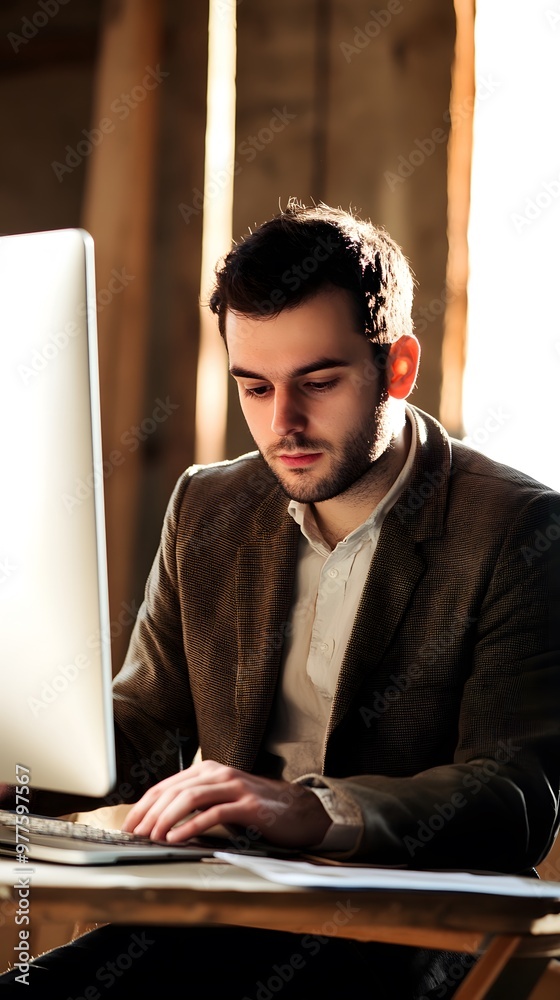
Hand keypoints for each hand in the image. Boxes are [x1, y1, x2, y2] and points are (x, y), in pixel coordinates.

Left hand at [121, 760, 330, 847]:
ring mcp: (234, 787)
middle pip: (173, 790)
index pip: (166, 786)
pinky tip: (177, 838)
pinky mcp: (248, 805)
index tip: (129, 825)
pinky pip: (213, 813)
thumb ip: (195, 803)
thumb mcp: (220, 800)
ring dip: (166, 819)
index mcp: (207, 770)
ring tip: (152, 837)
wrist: (296, 811)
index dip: (143, 806)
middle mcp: (218, 774)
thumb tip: (159, 822)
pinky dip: (191, 826)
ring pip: (190, 798)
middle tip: (135, 834)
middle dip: (149, 814)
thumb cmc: (256, 808)